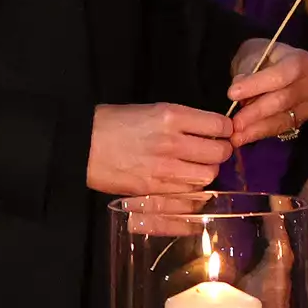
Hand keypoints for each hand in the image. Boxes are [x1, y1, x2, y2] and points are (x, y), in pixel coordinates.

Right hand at [87, 103, 233, 194]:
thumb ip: (184, 121)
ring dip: (206, 173)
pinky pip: (187, 197)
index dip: (226, 129)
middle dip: (220, 152)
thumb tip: (211, 130)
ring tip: (197, 168)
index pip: (219, 125)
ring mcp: (163, 169)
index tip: (222, 132)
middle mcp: (172, 143)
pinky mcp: (153, 190)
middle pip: (219, 153)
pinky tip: (186, 186)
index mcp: (172, 116)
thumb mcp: (153, 110)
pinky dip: (192, 193)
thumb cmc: (115, 123)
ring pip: (207, 177)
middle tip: (213, 152)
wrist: (82, 145)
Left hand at [228, 40, 307, 147]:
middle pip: (283, 99)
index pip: (281, 75)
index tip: (232, 93)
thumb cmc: (261, 59)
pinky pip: (280, 129)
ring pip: (283, 118)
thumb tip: (237, 94)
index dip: (257, 85)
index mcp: (302, 61)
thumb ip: (246, 74)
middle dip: (256, 112)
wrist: (271, 67)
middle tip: (234, 121)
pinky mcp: (302, 120)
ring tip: (235, 135)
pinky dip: (260, 133)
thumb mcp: (252, 59)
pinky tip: (243, 137)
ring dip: (257, 128)